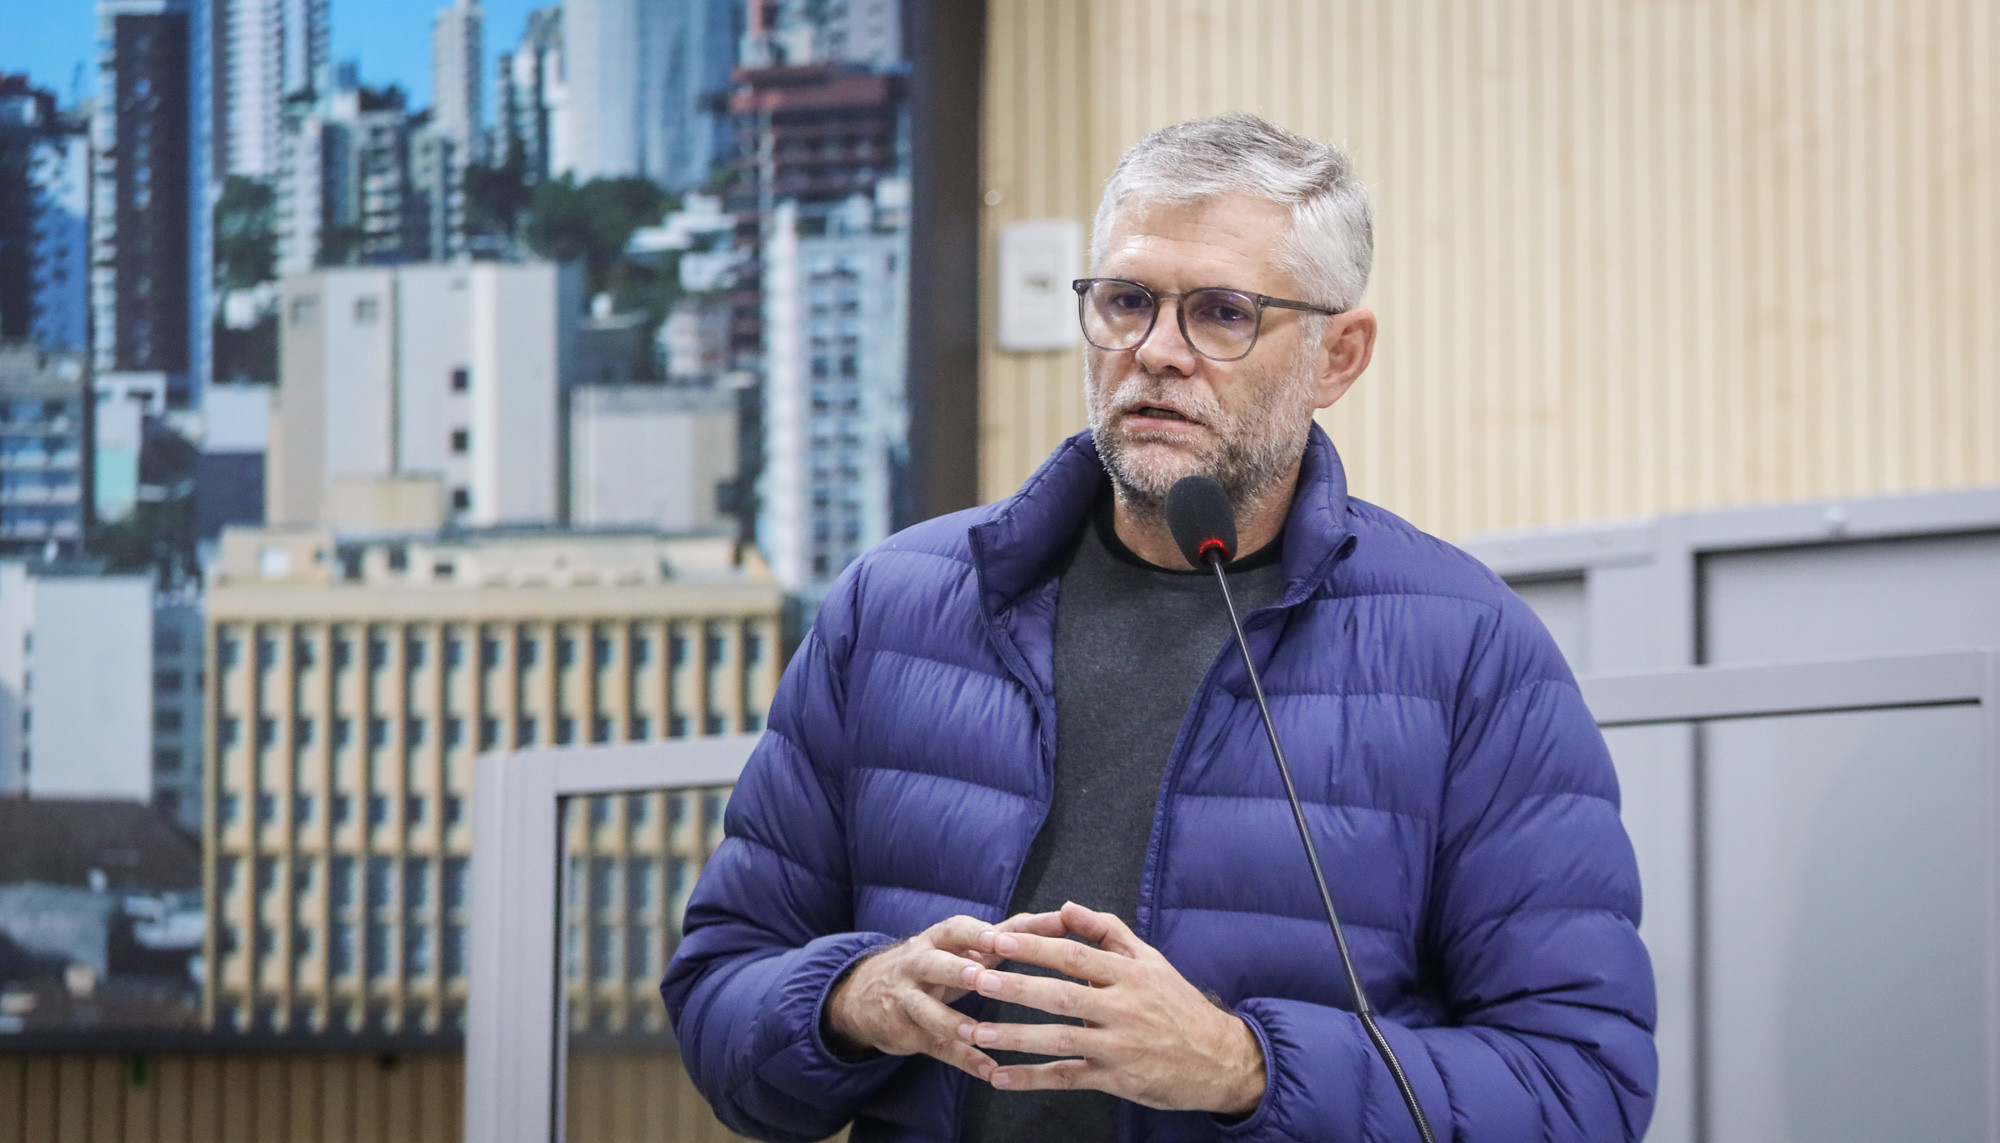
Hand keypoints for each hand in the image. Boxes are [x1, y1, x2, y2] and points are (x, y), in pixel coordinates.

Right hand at [824, 912, 1067, 1079]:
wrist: (865, 994)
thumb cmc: (935, 963)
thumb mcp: (962, 945)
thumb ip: (1011, 933)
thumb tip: (1065, 916)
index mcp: (937, 939)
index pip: (956, 929)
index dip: (978, 933)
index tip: (1002, 937)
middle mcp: (917, 963)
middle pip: (933, 962)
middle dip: (957, 968)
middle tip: (982, 976)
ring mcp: (908, 999)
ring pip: (926, 1009)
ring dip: (953, 1020)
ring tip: (979, 1032)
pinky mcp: (908, 1032)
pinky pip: (935, 1046)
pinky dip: (963, 1059)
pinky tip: (989, 1071)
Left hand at [957, 901, 1266, 1115]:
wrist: (1220, 1058)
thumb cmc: (1176, 1002)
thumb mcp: (1149, 959)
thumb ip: (1107, 931)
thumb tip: (1064, 907)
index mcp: (1129, 974)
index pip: (1074, 956)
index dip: (1034, 948)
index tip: (998, 940)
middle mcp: (1123, 1007)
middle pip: (1062, 995)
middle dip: (1016, 987)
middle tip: (977, 980)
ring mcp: (1119, 1046)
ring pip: (1060, 1040)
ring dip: (1015, 1037)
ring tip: (975, 1032)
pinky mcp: (1117, 1080)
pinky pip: (1068, 1079)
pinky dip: (1032, 1080)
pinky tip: (999, 1078)